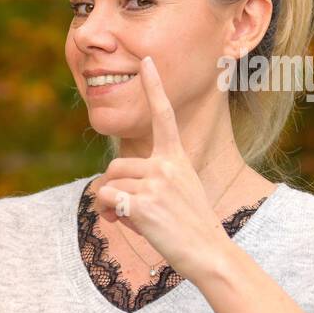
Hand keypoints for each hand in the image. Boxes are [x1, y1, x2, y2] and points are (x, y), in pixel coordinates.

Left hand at [89, 55, 236, 281]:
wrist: (208, 252)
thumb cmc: (189, 226)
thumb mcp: (175, 193)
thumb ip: (146, 183)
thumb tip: (104, 192)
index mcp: (177, 157)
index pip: (163, 115)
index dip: (154, 86)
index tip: (146, 60)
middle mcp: (166, 165)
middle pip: (115, 165)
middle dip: (113, 188)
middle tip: (127, 209)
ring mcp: (156, 183)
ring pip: (109, 184)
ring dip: (110, 204)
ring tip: (131, 218)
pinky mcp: (143, 203)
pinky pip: (107, 199)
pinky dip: (109, 212)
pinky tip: (126, 223)